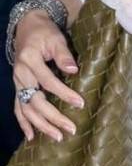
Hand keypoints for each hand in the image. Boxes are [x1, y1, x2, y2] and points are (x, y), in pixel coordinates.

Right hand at [11, 8, 83, 144]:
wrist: (28, 28)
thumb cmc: (45, 34)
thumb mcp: (56, 39)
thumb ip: (63, 55)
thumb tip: (73, 70)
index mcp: (29, 60)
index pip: (48, 82)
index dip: (64, 93)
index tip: (80, 103)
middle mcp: (20, 74)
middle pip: (35, 100)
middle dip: (53, 117)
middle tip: (70, 129)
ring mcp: (17, 83)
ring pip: (25, 108)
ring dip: (40, 125)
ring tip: (57, 137)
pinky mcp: (17, 88)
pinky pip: (18, 108)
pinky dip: (24, 123)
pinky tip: (31, 137)